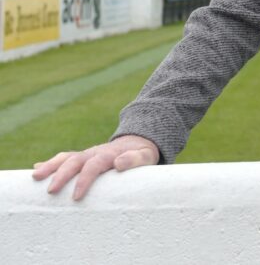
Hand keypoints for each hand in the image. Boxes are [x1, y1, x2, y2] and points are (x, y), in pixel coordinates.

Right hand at [32, 135, 159, 200]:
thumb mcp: (145, 156)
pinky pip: (64, 158)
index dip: (84, 180)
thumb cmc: (142, 154)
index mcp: (108, 154)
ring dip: (50, 166)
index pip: (94, 166)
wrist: (138, 143)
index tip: (76, 196)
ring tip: (35, 177)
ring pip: (65, 158)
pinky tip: (35, 170)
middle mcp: (94, 153)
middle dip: (62, 175)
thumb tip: (118, 164)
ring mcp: (86, 155)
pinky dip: (51, 163)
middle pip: (75, 161)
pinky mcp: (82, 158)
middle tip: (50, 191)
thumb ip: (134, 159)